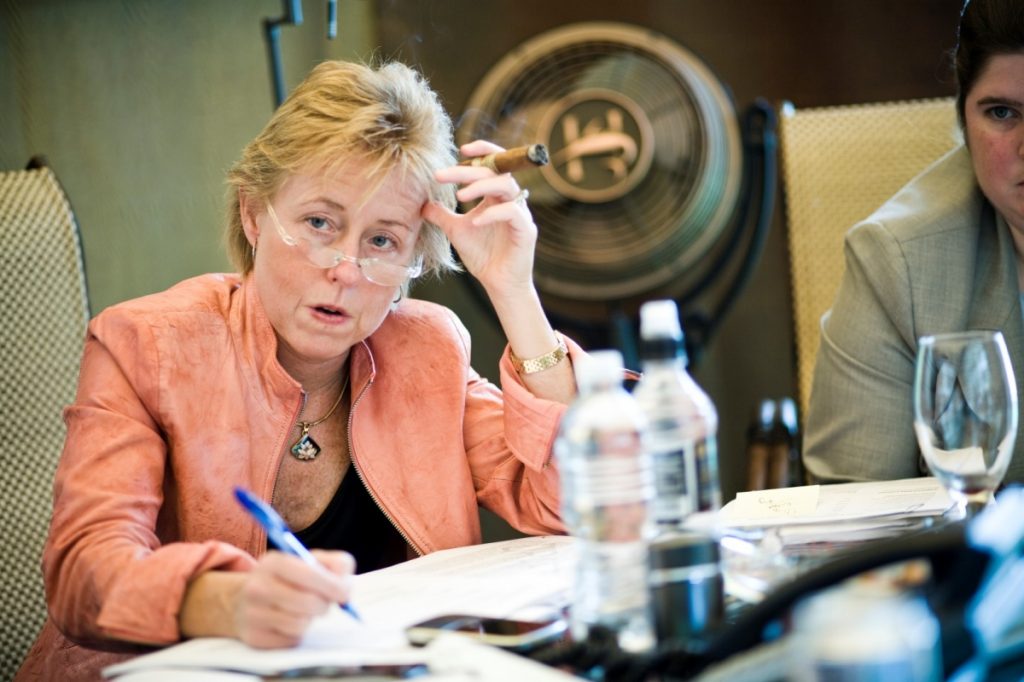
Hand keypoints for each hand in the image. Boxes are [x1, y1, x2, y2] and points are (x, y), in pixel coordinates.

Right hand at [233, 550, 354, 648]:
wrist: (247, 600)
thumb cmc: (290, 579)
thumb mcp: (310, 561)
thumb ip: (336, 564)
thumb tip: (345, 589)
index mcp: (273, 562)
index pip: (309, 573)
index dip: (332, 585)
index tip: (344, 594)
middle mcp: (257, 586)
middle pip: (308, 602)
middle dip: (324, 605)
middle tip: (324, 603)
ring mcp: (252, 613)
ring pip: (300, 624)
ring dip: (309, 619)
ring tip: (303, 611)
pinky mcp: (254, 637)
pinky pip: (290, 640)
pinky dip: (296, 634)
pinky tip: (287, 623)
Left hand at [422, 140, 537, 298]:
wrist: (499, 284)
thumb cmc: (483, 256)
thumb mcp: (456, 231)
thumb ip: (441, 215)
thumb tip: (422, 202)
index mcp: (497, 196)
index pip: (495, 164)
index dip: (483, 151)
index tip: (461, 149)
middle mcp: (511, 200)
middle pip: (494, 171)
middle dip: (467, 170)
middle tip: (441, 175)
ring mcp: (520, 214)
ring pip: (506, 186)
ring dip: (481, 186)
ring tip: (459, 196)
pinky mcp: (525, 230)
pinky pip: (512, 213)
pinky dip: (492, 214)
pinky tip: (475, 221)